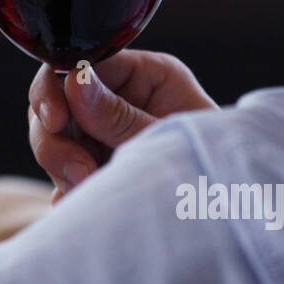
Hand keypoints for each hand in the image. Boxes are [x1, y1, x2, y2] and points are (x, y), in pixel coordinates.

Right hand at [27, 50, 216, 201]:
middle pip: (56, 99)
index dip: (57, 87)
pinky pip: (60, 172)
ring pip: (51, 138)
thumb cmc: (213, 175)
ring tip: (90, 187)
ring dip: (61, 166)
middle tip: (79, 170)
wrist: (232, 222)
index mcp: (147, 75)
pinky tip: (83, 200)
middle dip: (56, 138)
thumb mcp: (164, 139)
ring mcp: (104, 134)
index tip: (56, 120)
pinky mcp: (96, 167)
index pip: (82, 61)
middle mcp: (121, 99)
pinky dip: (65, 189)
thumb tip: (74, 78)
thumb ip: (118, 114)